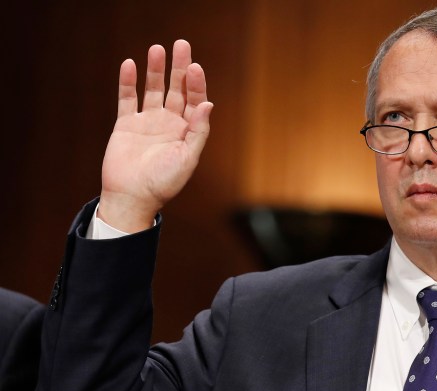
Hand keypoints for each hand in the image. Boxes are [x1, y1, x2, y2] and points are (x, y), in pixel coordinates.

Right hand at [98, 39, 212, 232]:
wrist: (133, 198)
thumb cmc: (164, 183)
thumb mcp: (187, 158)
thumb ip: (198, 131)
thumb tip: (208, 104)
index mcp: (188, 131)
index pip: (195, 101)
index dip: (196, 83)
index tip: (194, 67)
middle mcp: (170, 123)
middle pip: (176, 89)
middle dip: (180, 68)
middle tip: (181, 44)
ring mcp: (148, 122)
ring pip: (153, 90)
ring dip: (155, 70)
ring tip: (156, 49)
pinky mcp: (126, 125)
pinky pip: (127, 99)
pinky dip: (128, 82)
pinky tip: (130, 64)